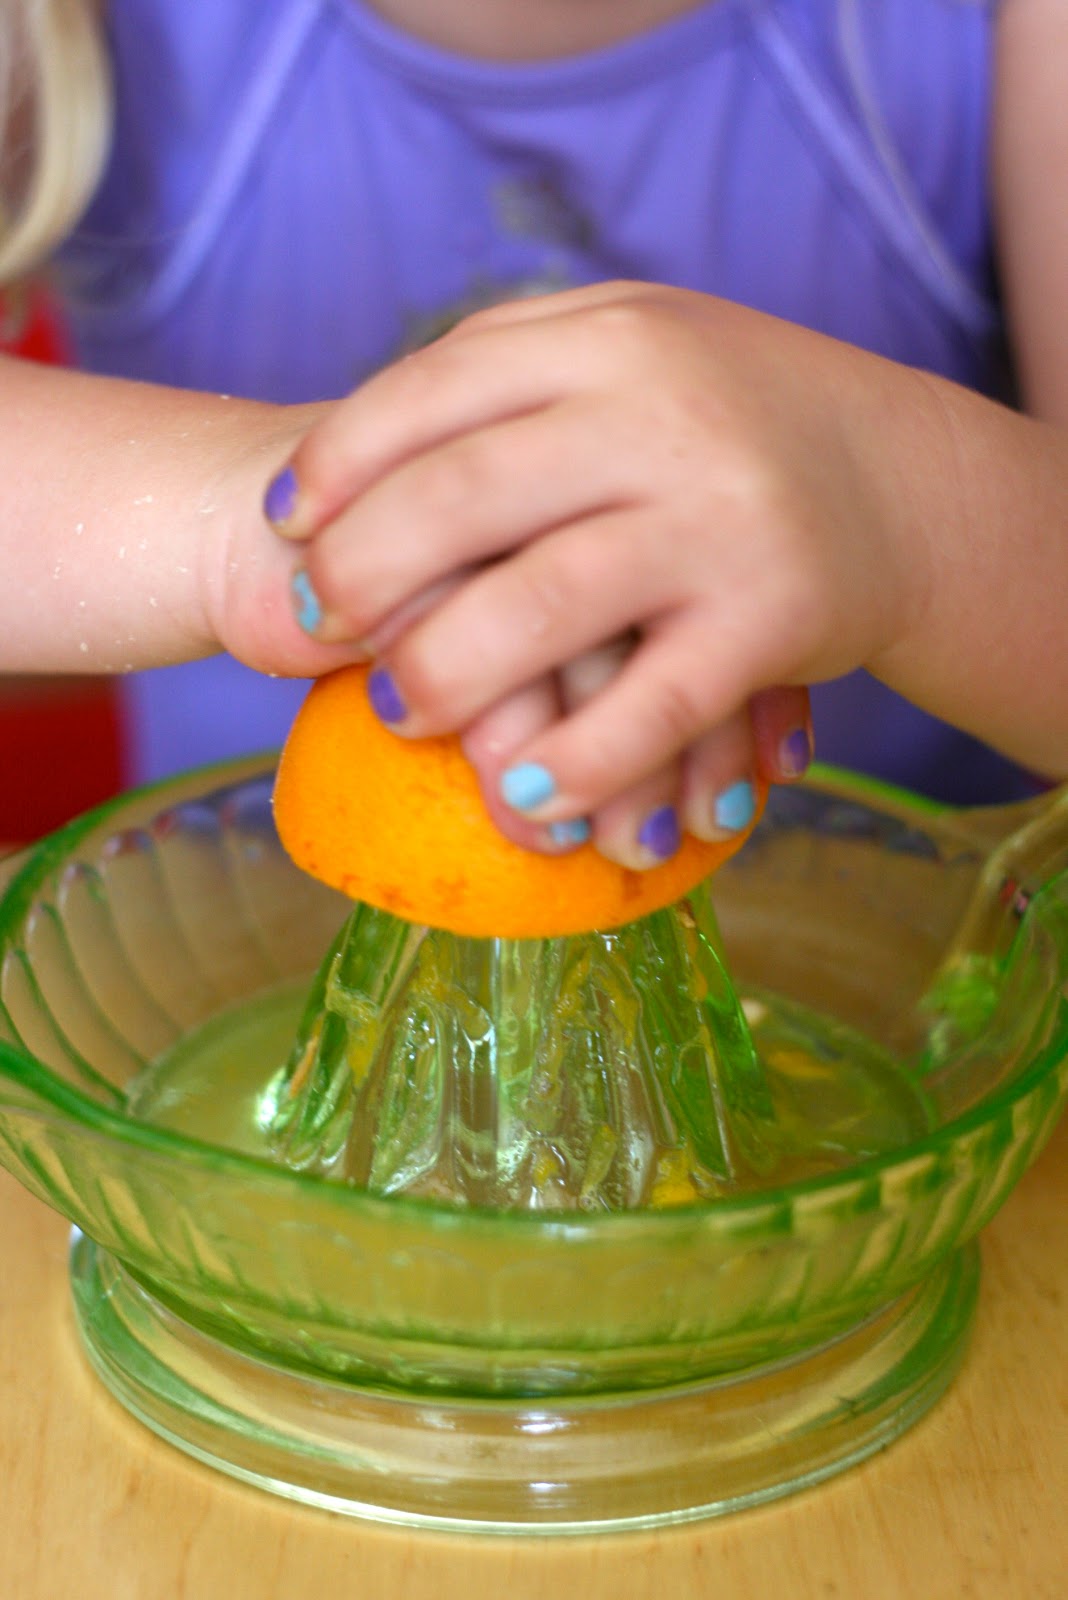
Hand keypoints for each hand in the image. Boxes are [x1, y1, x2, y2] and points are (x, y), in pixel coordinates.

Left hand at [265, 282, 926, 858]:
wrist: (900, 477)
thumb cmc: (727, 418)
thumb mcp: (630, 346)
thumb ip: (512, 363)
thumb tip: (356, 441)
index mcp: (607, 339)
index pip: (435, 390)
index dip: (340, 460)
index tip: (285, 522)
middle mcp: (660, 417)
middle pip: (466, 496)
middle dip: (365, 570)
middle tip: (319, 622)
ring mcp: (718, 518)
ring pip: (547, 605)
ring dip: (448, 669)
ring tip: (397, 708)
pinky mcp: (769, 617)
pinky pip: (657, 703)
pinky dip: (583, 756)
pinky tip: (525, 790)